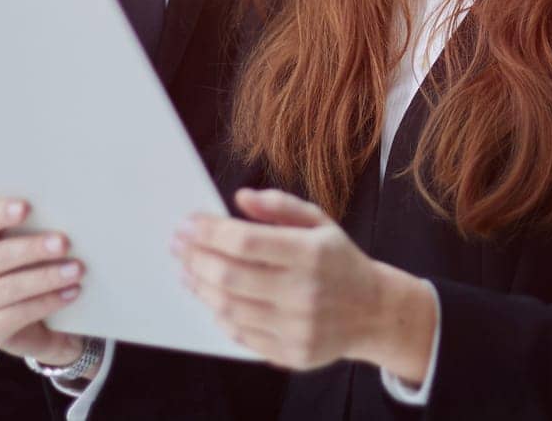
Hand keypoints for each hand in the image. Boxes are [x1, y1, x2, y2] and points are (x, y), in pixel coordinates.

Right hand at [0, 198, 89, 371]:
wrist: (45, 320)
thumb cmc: (38, 267)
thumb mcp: (37, 246)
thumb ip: (40, 227)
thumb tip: (69, 211)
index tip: (27, 207)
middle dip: (29, 249)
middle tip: (64, 242)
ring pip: (5, 289)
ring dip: (44, 278)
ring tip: (76, 270)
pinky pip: (13, 316)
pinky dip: (45, 303)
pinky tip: (71, 293)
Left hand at [174, 188, 435, 382]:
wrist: (373, 311)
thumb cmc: (339, 261)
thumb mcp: (319, 222)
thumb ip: (280, 206)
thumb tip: (241, 198)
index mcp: (312, 254)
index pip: (245, 242)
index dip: (209, 232)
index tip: (189, 223)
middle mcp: (304, 292)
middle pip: (229, 277)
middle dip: (195, 257)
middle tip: (178, 245)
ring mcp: (297, 327)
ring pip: (229, 308)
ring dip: (201, 286)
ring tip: (188, 270)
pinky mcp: (291, 352)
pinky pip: (242, 334)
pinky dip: (219, 315)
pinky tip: (212, 297)